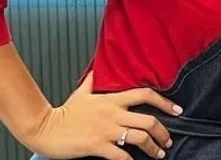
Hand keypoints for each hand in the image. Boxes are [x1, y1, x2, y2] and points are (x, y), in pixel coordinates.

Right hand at [25, 73, 179, 159]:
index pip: (145, 94)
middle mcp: (113, 114)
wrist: (43, 127)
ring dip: (154, 147)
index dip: (164, 102)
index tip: (177, 110)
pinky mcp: (97, 146)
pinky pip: (121, 155)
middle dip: (163, 132)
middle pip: (148, 120)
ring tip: (159, 154)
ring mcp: (106, 130)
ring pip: (140, 137)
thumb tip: (97, 69)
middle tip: (168, 140)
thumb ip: (93, 81)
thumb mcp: (81, 93)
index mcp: (112, 100)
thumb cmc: (63, 113)